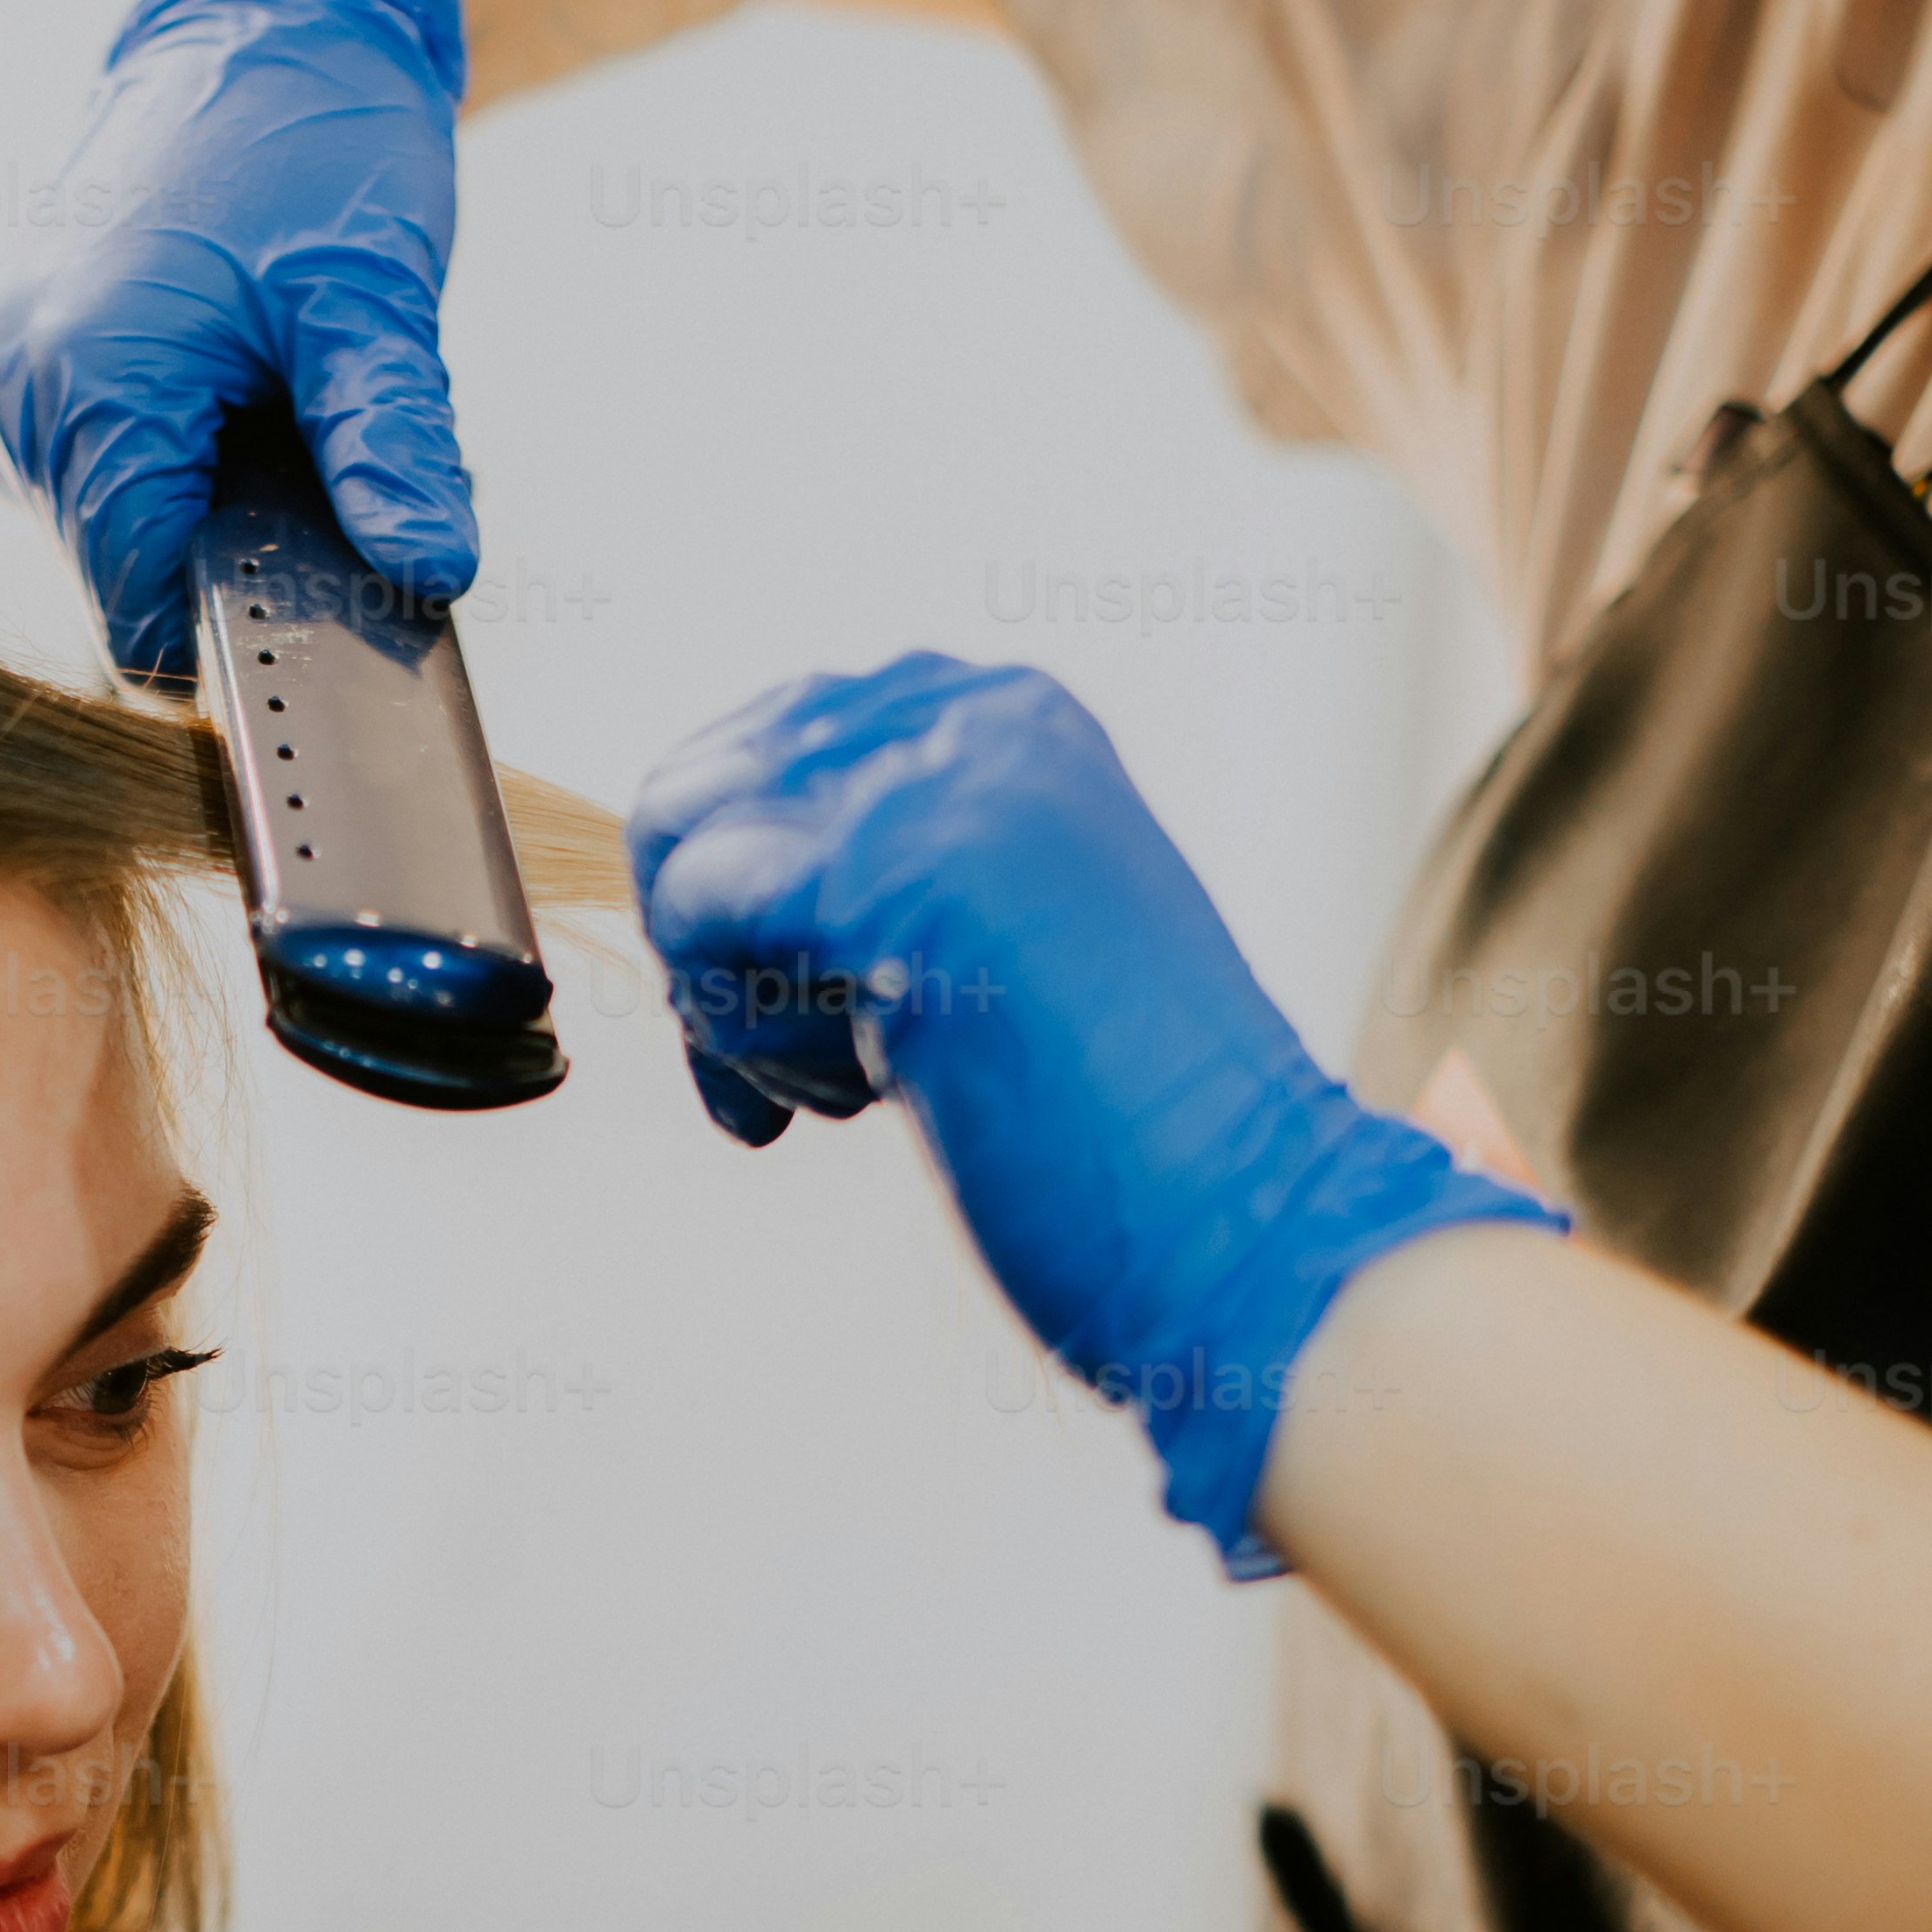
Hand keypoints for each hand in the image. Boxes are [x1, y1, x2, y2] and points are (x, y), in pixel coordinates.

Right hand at [0, 0, 479, 680]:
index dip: (236, 627)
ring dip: (190, 503)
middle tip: (312, 455)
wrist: (267, 21)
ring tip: (260, 398)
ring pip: (98, 526)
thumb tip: (431, 569)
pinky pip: (80, 468)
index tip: (321, 606)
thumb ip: (390, 451)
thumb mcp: (373, 305)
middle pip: (117, 567)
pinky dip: (156, 458)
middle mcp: (8, 384)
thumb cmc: (320, 141)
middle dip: (225, 548)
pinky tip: (213, 385)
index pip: (136, 597)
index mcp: (85, 375)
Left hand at [628, 653, 1562, 1568]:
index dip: (734, 887)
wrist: (1241, 1213)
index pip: (772, 738)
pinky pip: (696, 903)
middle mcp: (970, 718)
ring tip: (837, 1093)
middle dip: (706, 940)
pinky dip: (725, 1029)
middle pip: (709, 783)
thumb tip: (702, 869)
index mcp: (1010, 720)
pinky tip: (827, 1104)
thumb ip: (884, 874)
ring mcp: (931, 782)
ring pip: (690, 844)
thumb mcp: (997, 933)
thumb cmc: (1122, 1121)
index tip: (771, 1004)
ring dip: (721, 996)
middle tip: (771, 1073)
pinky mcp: (887, 872)